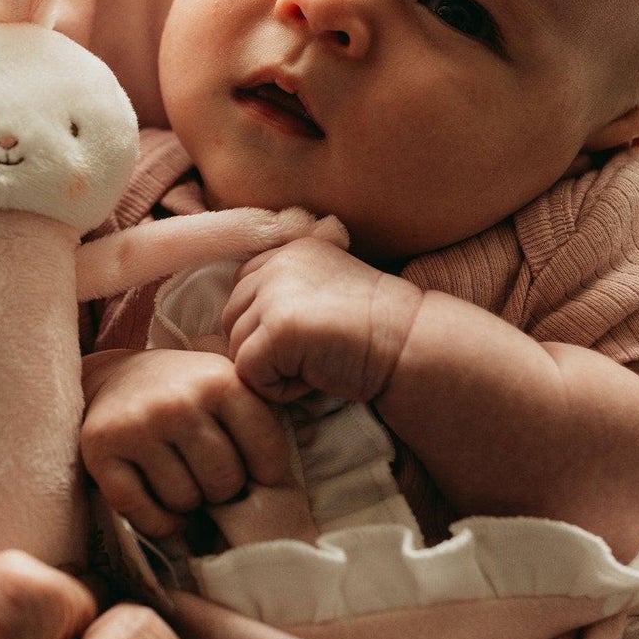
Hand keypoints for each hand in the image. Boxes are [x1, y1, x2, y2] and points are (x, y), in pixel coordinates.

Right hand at [81, 349, 290, 537]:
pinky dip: (156, 521)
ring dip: (186, 503)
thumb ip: (257, 423)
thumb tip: (280, 493)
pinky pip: (142, 513)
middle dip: (221, 490)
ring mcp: (138, 426)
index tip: (254, 472)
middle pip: (223, 483)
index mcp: (220, 382)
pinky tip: (159, 502)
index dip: (265, 473)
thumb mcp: (226, 387)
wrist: (116, 377)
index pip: (266, 453)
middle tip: (208, 475)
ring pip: (183, 502)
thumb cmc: (185, 392)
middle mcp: (179, 402)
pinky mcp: (101, 450)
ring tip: (180, 478)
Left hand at [222, 237, 420, 404]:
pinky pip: (249, 372)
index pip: (242, 292)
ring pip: (236, 348)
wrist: (410, 343)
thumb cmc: (371, 330)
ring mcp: (275, 294)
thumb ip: (281, 292)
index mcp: (287, 250)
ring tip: (315, 364)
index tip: (306, 337)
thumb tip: (229, 326)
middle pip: (232, 320)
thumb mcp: (323, 291)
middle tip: (310, 355)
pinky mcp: (279, 329)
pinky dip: (278, 389)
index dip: (264, 325)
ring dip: (270, 370)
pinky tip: (314, 377)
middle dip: (261, 349)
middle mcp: (276, 264)